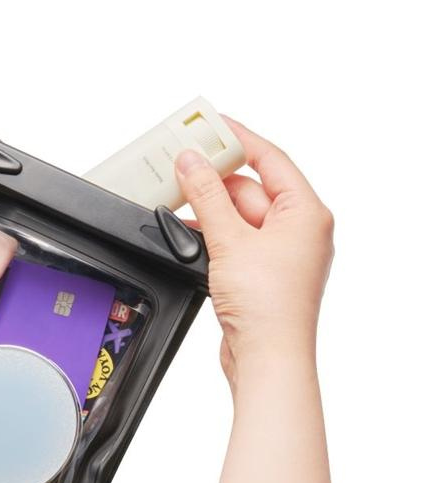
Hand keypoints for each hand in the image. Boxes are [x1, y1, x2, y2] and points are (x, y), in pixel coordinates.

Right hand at [174, 118, 333, 383]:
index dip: (240, 139)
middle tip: (181, 166)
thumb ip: (206, 196)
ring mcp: (278, 254)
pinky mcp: (259, 274)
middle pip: (250, 190)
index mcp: (305, 213)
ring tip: (177, 199)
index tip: (213, 124)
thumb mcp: (230, 240)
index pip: (271, 160)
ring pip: (238, 218)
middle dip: (214, 180)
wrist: (266, 358)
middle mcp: (297, 231)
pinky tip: (187, 233)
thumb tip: (192, 161)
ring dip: (209, 211)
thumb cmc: (268, 307)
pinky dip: (211, 235)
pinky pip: (233, 241)